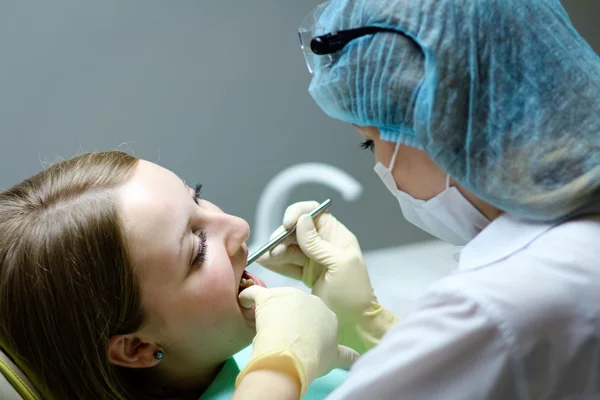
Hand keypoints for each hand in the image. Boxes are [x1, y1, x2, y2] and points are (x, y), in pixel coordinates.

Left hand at [235, 286, 357, 397]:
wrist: (294, 355)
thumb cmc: (315, 358)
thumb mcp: (335, 358)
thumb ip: (346, 354)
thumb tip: (357, 356)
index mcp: (327, 313)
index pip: (312, 315)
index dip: (303, 326)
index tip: (297, 337)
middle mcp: (311, 300)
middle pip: (295, 305)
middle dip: (288, 317)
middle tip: (281, 334)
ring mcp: (290, 296)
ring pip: (276, 300)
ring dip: (269, 310)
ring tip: (264, 327)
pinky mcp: (269, 297)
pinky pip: (254, 293)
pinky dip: (247, 296)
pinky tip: (244, 302)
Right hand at [258, 201, 398, 353]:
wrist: (355, 324)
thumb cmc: (352, 292)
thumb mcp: (338, 265)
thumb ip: (318, 244)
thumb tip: (301, 220)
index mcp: (336, 236)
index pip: (315, 213)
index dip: (298, 213)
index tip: (287, 223)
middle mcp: (323, 244)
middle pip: (297, 230)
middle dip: (283, 236)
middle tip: (273, 248)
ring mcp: (313, 259)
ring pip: (289, 247)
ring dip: (276, 250)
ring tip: (265, 258)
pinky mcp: (305, 274)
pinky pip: (287, 264)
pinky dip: (275, 263)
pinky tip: (264, 263)